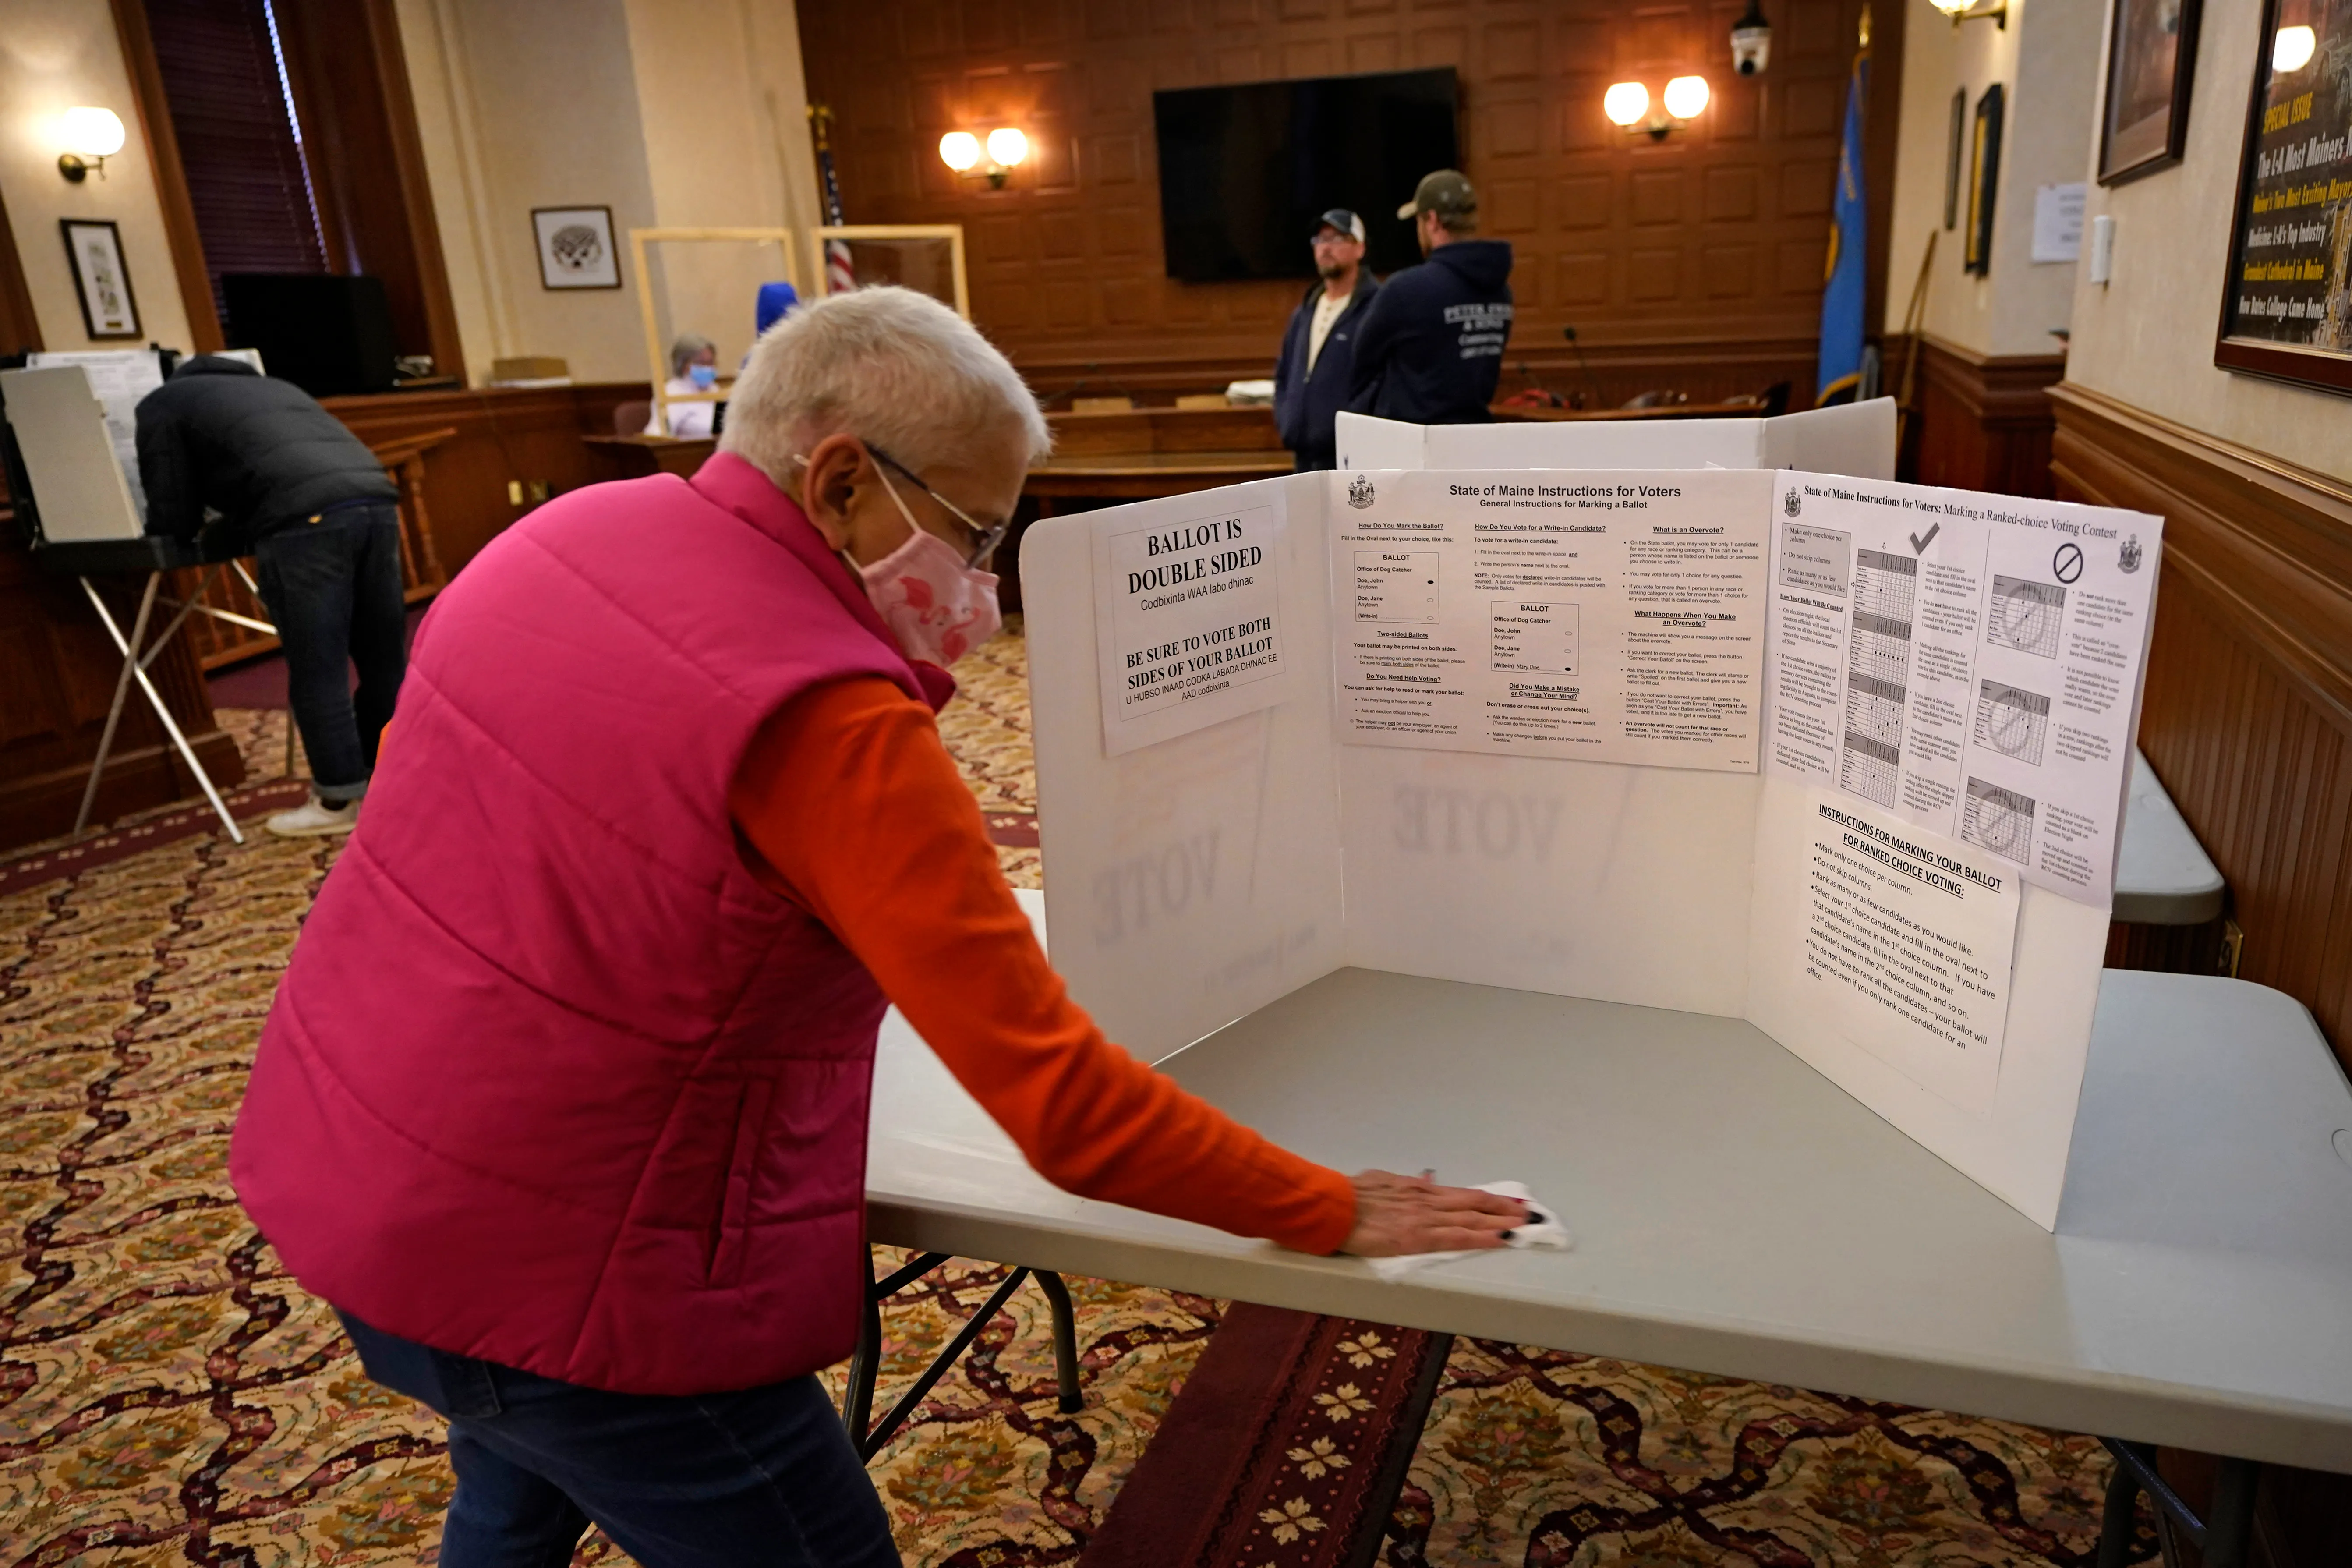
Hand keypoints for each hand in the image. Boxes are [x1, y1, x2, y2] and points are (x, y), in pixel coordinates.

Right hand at [1339, 1170, 1525, 1257]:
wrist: (1333, 1207)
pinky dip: (1482, 1238)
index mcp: (1418, 1189)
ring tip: (1525, 1226)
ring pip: (1472, 1220)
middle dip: (1504, 1209)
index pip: (1462, 1195)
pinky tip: (1501, 1240)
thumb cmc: (1349, 1195)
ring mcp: (1426, 1218)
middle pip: (1474, 1204)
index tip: (1508, 1202)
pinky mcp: (1418, 1237)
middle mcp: (1428, 1201)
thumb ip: (1403, 1185)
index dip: (1487, 1200)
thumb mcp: (1380, 1181)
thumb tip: (1423, 1181)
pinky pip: (1457, 1238)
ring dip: (1501, 1222)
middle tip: (1530, 1213)